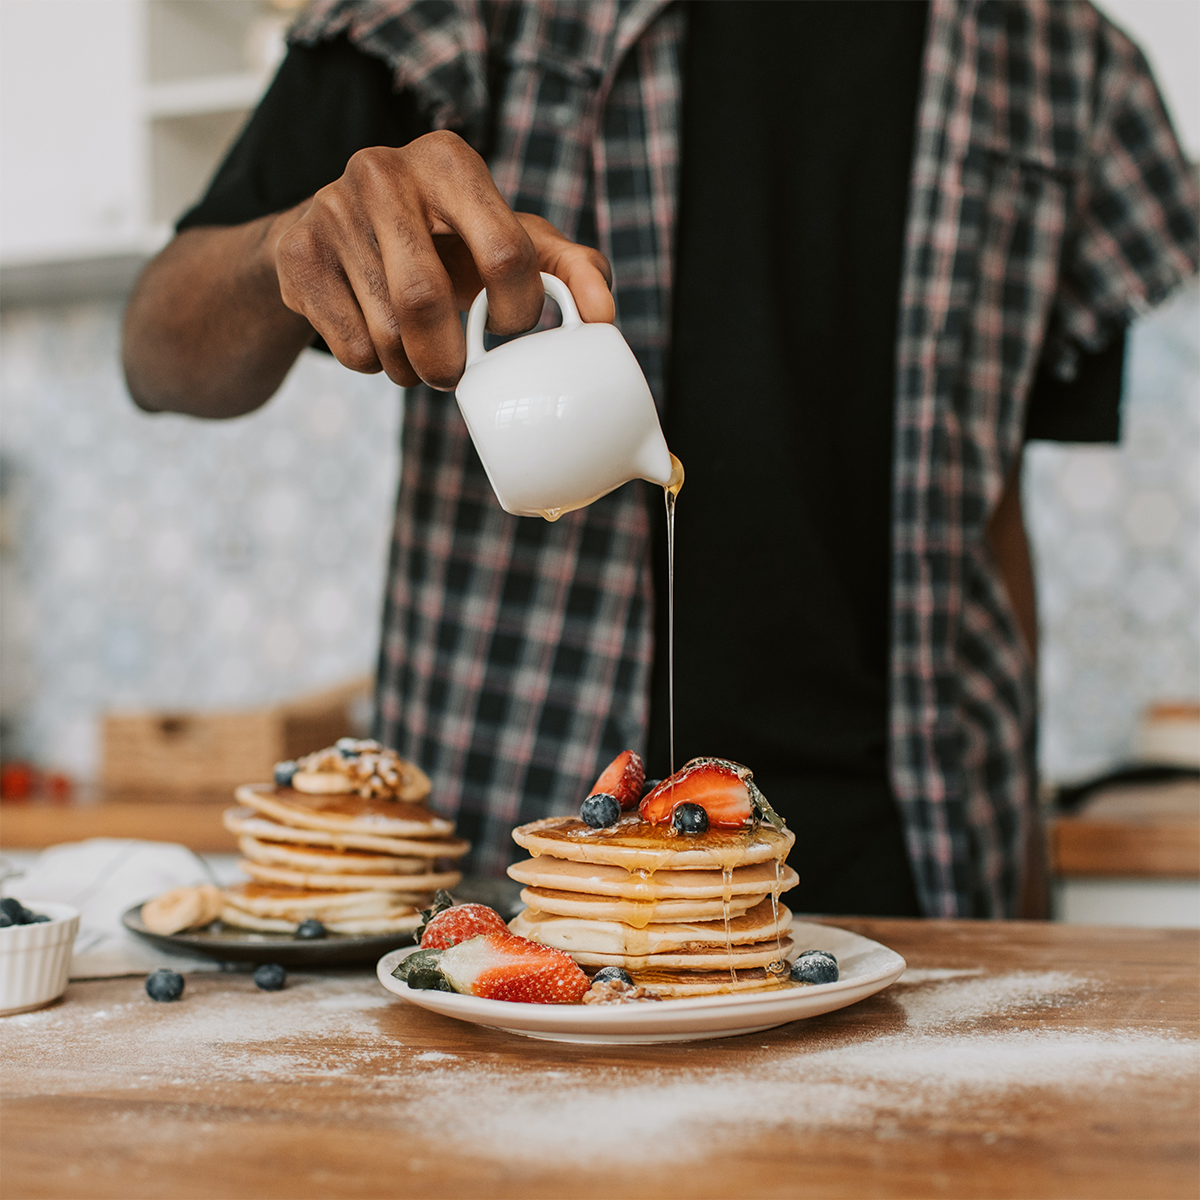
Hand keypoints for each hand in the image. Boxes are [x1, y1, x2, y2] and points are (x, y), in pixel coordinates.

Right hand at [267, 131, 613, 388]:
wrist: (331, 239)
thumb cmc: (442, 244)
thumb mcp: (509, 241)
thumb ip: (568, 269)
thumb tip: (605, 316)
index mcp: (450, 161)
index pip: (507, 254)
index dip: (516, 313)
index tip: (506, 328)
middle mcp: (385, 170)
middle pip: (429, 300)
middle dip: (450, 362)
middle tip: (455, 377)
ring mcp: (331, 208)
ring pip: (387, 333)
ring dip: (410, 370)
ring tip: (414, 357)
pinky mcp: (295, 253)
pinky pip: (350, 348)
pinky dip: (372, 367)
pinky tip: (374, 340)